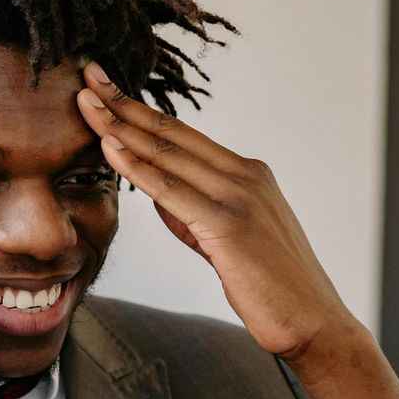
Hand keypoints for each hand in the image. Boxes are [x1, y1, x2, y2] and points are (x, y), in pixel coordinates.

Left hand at [75, 62, 360, 364]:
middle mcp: (246, 175)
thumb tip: (159, 197)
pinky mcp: (230, 226)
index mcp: (247, 174)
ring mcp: (240, 197)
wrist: (313, 324)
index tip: (106, 87)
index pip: (182, 134)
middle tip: (86, 74)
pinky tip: (110, 147)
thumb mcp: (225, 243)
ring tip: (86, 101)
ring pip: (168, 154)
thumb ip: (193, 217)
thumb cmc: (270, 288)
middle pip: (172, 133)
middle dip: (124, 103)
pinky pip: (172, 191)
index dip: (140, 109)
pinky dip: (138, 167)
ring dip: (122, 126)